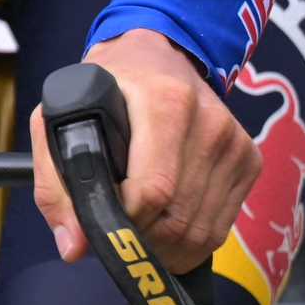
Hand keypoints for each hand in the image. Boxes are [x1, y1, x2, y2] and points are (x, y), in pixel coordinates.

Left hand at [29, 29, 260, 274]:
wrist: (159, 56)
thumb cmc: (106, 89)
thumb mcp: (61, 119)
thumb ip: (55, 183)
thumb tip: (72, 246)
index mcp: (165, 102)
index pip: (153, 192)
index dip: (123, 220)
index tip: (103, 218)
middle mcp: (209, 122)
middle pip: (177, 219)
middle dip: (142, 241)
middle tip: (118, 232)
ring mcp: (234, 142)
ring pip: (202, 233)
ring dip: (165, 248)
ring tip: (139, 231)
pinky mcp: (248, 160)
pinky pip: (220, 229)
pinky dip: (190, 243)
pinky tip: (165, 227)